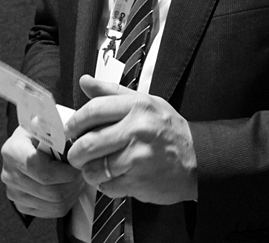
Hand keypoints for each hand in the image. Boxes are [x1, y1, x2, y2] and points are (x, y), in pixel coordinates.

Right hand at [0, 124, 85, 217]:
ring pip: (55, 204)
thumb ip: (58, 131)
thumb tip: (75, 139)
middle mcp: (10, 174)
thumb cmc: (39, 134)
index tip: (78, 165)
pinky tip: (68, 187)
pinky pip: (52, 212)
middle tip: (82, 172)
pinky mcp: (23, 206)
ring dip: (72, 192)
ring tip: (76, 178)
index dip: (65, 172)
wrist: (28, 144)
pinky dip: (66, 202)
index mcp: (12, 151)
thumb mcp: (47, 124)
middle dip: (73, 183)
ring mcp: (15, 193)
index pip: (42, 171)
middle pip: (51, 191)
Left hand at [65, 74, 196, 204]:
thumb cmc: (169, 129)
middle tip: (76, 154)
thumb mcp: (146, 102)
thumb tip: (85, 81)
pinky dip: (105, 185)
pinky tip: (114, 177)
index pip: (93, 110)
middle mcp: (137, 129)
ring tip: (96, 167)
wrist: (199, 159)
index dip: (75, 122)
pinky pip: (107, 186)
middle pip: (88, 143)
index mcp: (137, 106)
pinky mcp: (138, 181)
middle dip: (75, 153)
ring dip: (89, 171)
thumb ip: (112, 92)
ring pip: (94, 169)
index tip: (70, 130)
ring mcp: (138, 157)